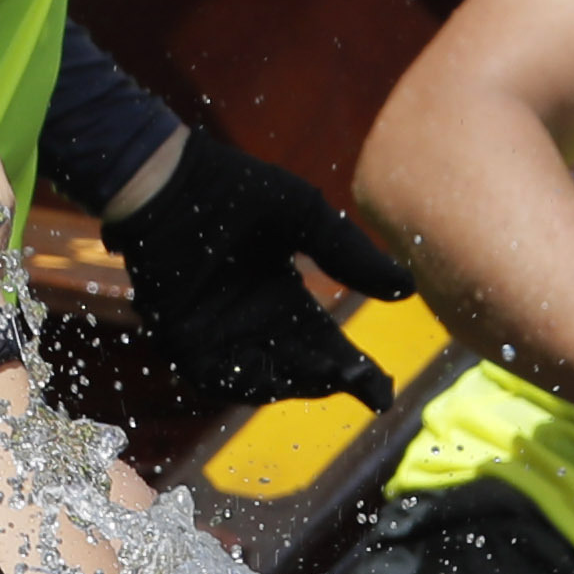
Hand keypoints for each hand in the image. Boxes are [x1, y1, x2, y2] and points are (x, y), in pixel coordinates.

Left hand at [103, 133, 416, 409]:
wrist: (169, 183)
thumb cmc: (234, 188)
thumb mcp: (306, 219)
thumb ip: (349, 254)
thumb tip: (405, 290)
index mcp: (285, 298)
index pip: (327, 345)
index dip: (356, 369)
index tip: (383, 389)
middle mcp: (254, 323)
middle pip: (302, 369)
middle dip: (333, 379)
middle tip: (358, 379)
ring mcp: (218, 335)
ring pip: (263, 380)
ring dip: (294, 383)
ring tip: (325, 373)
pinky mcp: (183, 340)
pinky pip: (214, 378)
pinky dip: (242, 382)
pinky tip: (272, 375)